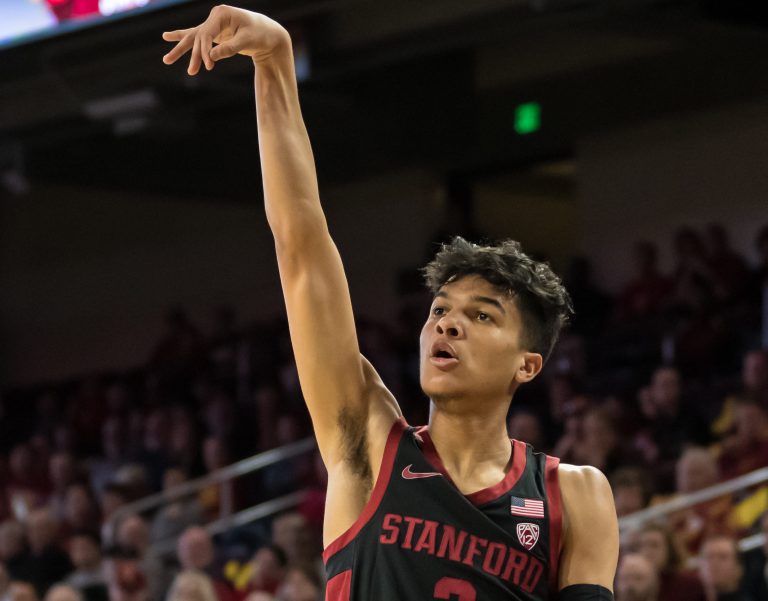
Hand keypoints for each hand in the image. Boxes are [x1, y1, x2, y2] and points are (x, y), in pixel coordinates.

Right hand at [162, 4, 289, 74]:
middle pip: (198, 37)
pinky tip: (166, 37)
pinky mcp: (215, 32)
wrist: (268, 34)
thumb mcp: (247, 41)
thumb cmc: (260, 35)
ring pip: (194, 37)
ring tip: (166, 60)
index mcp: (222, 14)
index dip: (205, 51)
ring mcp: (213, 24)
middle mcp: (215, 16)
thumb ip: (229, 48)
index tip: (208, 66)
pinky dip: (183, 37)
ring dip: (181, 49)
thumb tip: (210, 57)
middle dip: (193, 55)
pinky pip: (197, 36)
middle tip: (192, 72)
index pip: (207, 34)